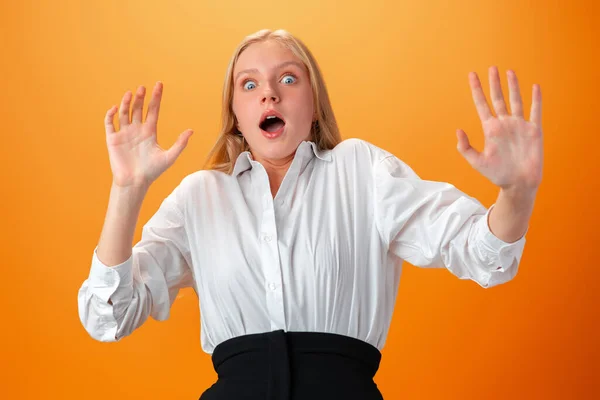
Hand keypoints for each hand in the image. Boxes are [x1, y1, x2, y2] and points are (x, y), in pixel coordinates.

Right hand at [104, 82, 193, 188]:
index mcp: (150, 132)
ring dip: (126, 103)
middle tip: (142, 88)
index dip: (156, 97)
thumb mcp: (170, 157)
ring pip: (124, 113)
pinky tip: (116, 109)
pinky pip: (110, 123)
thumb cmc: (152, 171)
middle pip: (138, 108)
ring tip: (130, 94)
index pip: (153, 110)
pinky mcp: (113, 139)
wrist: (135, 182)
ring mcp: (124, 133)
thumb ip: (180, 143)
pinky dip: (111, 115)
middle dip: (140, 98)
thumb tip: (191, 131)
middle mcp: (137, 130)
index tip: (159, 85)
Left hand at [456, 66, 542, 192]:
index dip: (476, 89)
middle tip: (491, 67)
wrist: (518, 184)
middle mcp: (504, 124)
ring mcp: (519, 125)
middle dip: (494, 83)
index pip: (481, 104)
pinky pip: (535, 111)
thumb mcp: (477, 162)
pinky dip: (535, 99)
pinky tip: (534, 87)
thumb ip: (466, 147)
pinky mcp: (534, 130)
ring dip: (513, 86)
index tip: (472, 75)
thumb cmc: (497, 174)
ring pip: (516, 100)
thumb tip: (458, 130)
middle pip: (498, 98)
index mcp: (490, 129)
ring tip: (509, 72)